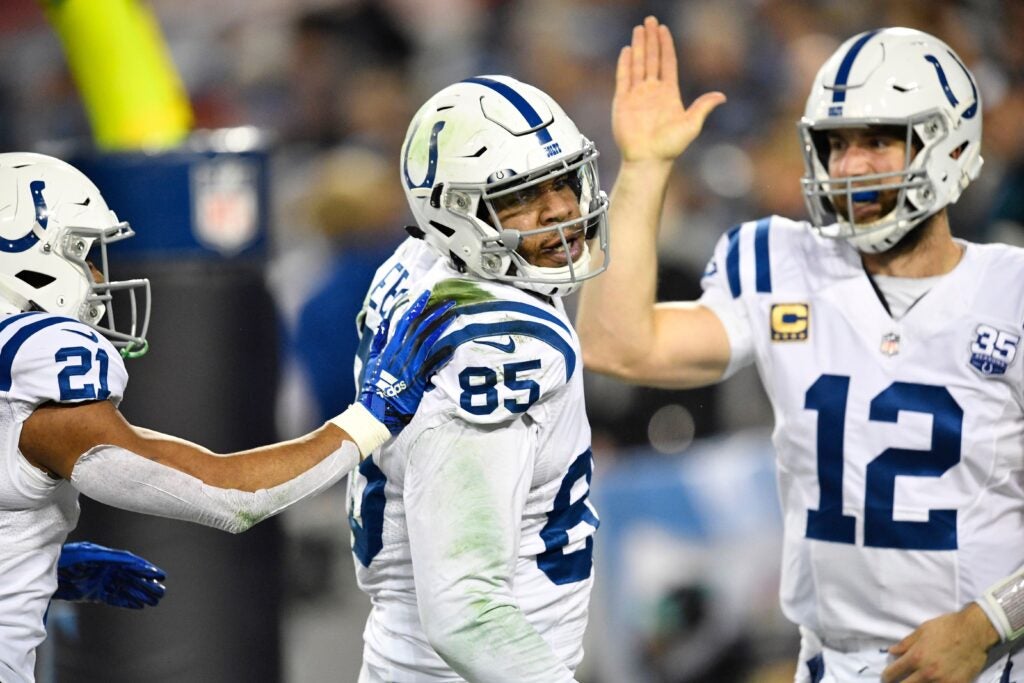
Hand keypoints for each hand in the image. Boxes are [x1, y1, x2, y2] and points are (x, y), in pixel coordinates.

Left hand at [53, 541, 165, 608]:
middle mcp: (104, 567)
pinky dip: (126, 602)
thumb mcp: (80, 555)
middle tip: (161, 590)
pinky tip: (139, 606)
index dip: (142, 568)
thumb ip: (99, 557)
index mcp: (103, 556)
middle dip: (146, 583)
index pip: (127, 562)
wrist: (41, 571)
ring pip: (124, 588)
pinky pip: (113, 598)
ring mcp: (100, 580)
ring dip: (140, 594)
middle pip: (129, 575)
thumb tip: (120, 559)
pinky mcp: (94, 592)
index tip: (156, 574)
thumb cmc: (60, 559)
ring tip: (155, 600)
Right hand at [358, 290, 456, 434]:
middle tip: (449, 302)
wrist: (377, 410)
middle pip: (419, 327)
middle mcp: (400, 353)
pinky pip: (432, 364)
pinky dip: (442, 355)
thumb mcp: (372, 361)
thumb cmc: (374, 386)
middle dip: (434, 312)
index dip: (417, 306)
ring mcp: (409, 365)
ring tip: (453, 315)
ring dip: (441, 326)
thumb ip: (378, 342)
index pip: (405, 321)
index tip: (427, 293)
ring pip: (427, 340)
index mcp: (390, 347)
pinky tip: (453, 346)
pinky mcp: (418, 379)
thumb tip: (383, 324)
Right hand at [613, 15, 725, 163]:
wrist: (648, 160)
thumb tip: (722, 97)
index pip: (667, 63)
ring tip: (639, 29)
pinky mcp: (622, 102)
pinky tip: (627, 50)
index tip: (664, 30)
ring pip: (637, 64)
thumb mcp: (691, 125)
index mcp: (669, 94)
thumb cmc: (670, 146)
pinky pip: (623, 78)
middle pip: (651, 59)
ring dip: (638, 46)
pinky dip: (625, 64)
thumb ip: (703, 107)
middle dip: (651, 39)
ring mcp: (636, 96)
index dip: (666, 46)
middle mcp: (652, 91)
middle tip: (650, 20)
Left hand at [881, 603, 999, 681]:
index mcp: (916, 657)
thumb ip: (905, 643)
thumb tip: (891, 651)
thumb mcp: (922, 630)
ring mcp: (942, 682)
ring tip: (913, 681)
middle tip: (897, 681)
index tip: (886, 677)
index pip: (893, 672)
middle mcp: (926, 673)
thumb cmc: (946, 627)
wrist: (974, 632)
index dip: (886, 676)